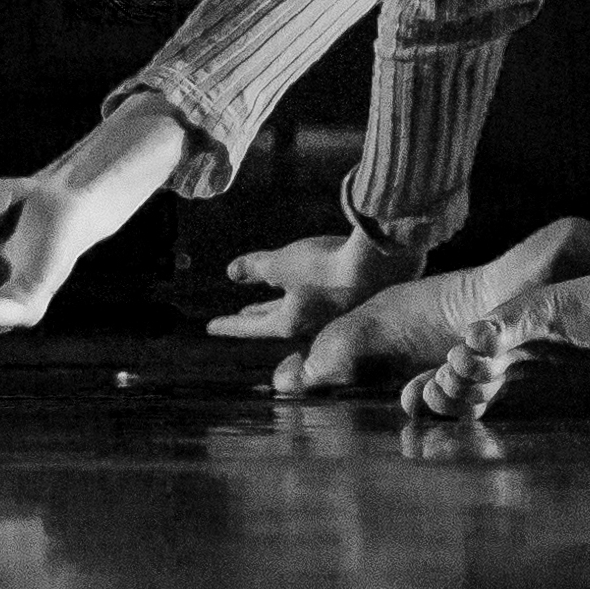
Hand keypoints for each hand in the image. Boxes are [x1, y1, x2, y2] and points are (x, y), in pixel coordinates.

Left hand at [206, 226, 426, 340]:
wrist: (378, 262)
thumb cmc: (324, 265)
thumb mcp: (280, 263)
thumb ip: (254, 268)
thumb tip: (232, 271)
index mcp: (288, 322)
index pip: (250, 326)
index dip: (229, 324)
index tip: (211, 327)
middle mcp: (309, 326)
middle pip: (274, 322)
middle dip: (257, 316)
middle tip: (242, 313)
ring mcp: (331, 316)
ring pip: (297, 312)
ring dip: (280, 304)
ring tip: (269, 298)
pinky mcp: (351, 302)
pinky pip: (317, 302)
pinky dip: (303, 295)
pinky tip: (305, 283)